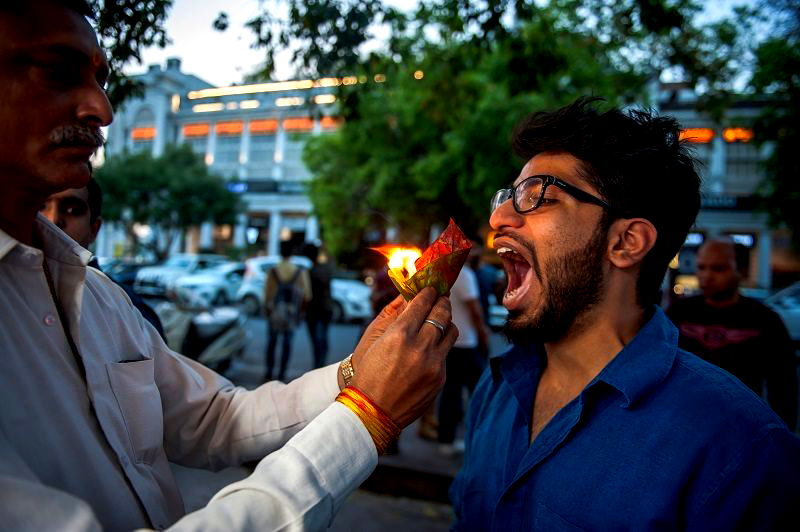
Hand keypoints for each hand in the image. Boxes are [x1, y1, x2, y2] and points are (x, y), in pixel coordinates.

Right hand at [350, 287, 457, 427]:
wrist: (372, 412)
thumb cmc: (368, 374)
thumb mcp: (375, 341)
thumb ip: (395, 317)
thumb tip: (410, 297)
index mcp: (400, 335)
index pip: (422, 302)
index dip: (428, 292)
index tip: (430, 288)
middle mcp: (420, 347)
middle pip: (442, 313)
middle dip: (442, 301)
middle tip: (440, 297)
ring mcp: (434, 364)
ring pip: (451, 331)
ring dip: (446, 322)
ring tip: (439, 321)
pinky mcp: (441, 378)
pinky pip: (446, 354)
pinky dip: (439, 347)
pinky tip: (430, 348)